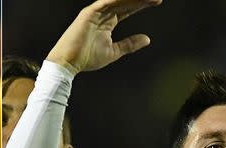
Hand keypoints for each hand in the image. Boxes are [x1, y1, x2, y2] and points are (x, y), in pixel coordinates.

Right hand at [46, 0, 161, 73]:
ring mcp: (95, 12)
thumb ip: (129, 44)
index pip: (128, 9)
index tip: (157, 1)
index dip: (141, 4)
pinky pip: (105, 3)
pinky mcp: (89, 13)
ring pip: (117, 0)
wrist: (68, 63)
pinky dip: (117, 0)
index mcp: (107, 21)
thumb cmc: (86, 58)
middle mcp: (102, 14)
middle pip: (124, 2)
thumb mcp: (114, 51)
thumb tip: (147, 39)